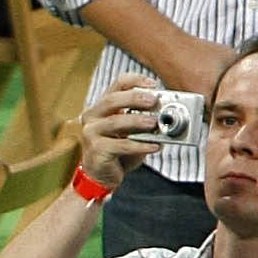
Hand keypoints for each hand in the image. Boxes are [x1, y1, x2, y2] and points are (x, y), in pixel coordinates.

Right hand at [75, 72, 168, 192]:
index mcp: (102, 107)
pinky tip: (154, 146)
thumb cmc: (117, 152)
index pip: (117, 85)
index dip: (135, 81)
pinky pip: (121, 145)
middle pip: (112, 100)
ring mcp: (91, 133)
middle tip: (153, 101)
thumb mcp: (131, 132)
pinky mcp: (96, 150)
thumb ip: (143, 122)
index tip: (153, 85)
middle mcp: (92, 116)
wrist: (101, 177)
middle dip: (134, 98)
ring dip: (137, 121)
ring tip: (154, 123)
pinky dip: (140, 145)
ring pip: (115, 122)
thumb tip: (167, 116)